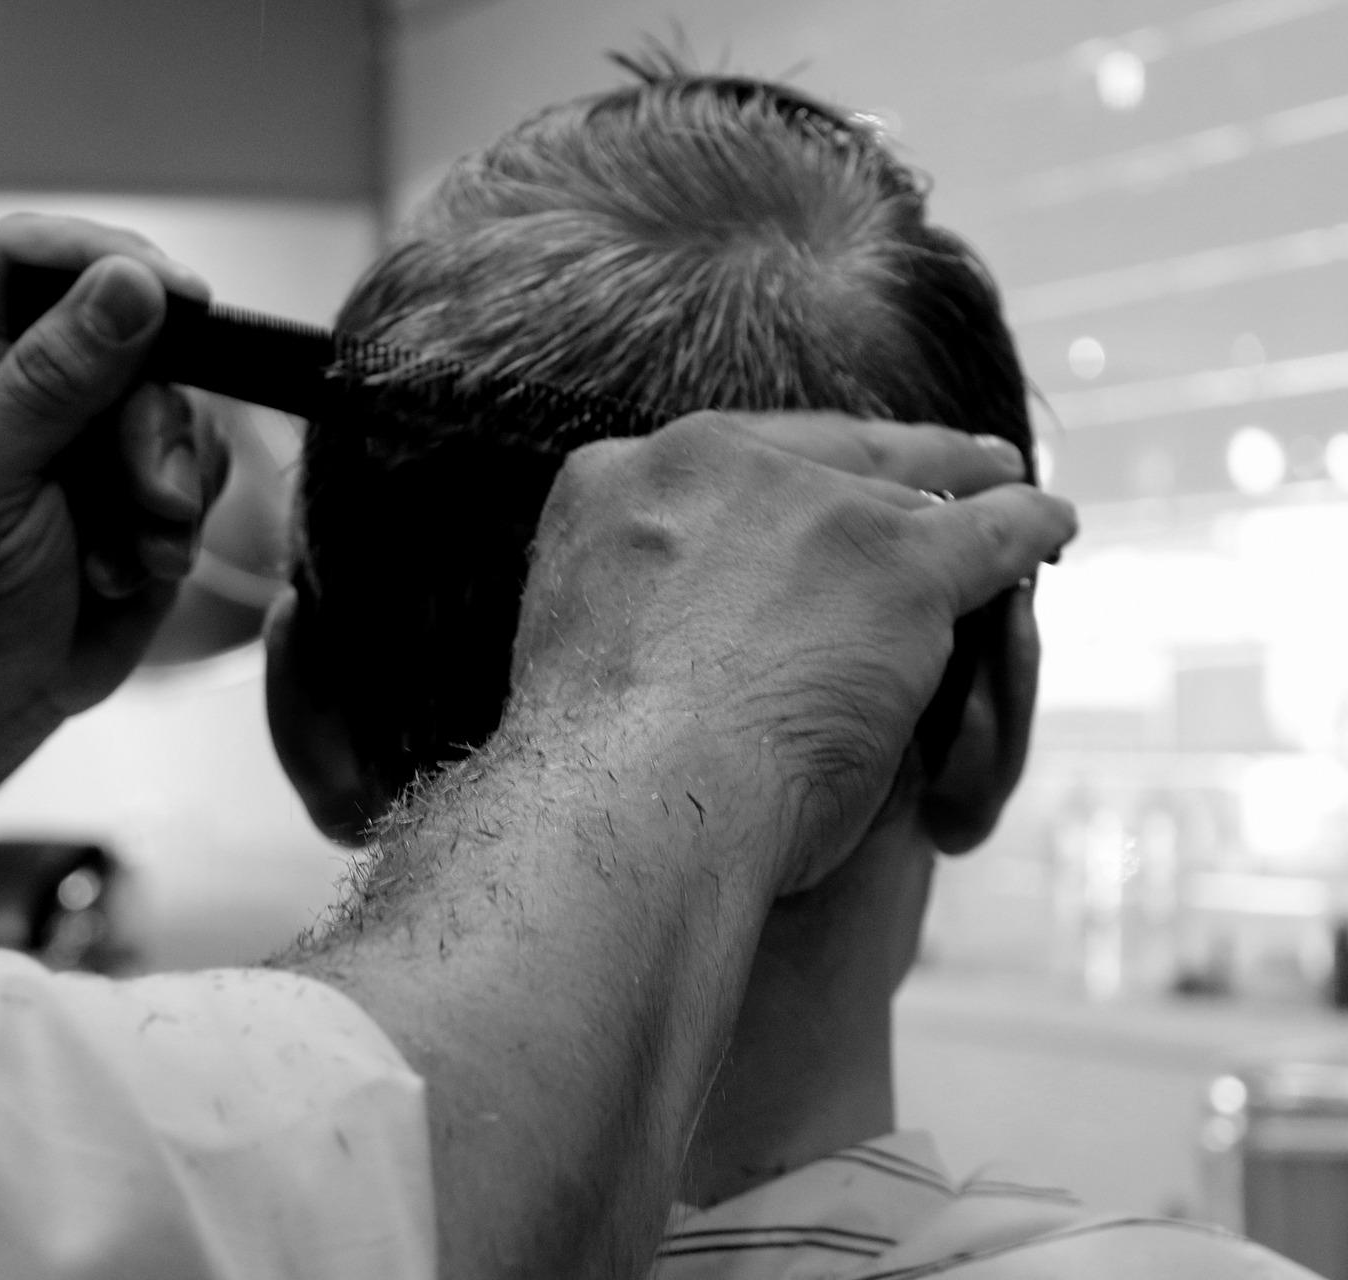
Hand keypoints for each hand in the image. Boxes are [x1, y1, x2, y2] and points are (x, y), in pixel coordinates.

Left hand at [0, 215, 228, 848]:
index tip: (182, 300)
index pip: (28, 251)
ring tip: (128, 548)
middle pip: (123, 322)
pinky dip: (176, 516)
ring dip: (165, 479)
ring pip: (173, 392)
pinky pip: (194, 455)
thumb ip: (51, 381)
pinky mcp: (128, 467)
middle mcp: (5, 357)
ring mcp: (74, 414)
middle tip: (145, 491)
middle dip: (147, 413)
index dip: (109, 261)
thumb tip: (134, 284)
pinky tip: (131, 563)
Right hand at [507, 411, 1072, 893]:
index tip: (793, 494)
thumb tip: (685, 630)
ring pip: (905, 488)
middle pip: (814, 452)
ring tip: (1000, 491)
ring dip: (961, 492)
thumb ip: (637, 598)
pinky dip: (1030, 527)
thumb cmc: (591, 764)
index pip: (713, 461)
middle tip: (930, 464)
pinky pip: (993, 529)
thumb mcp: (580, 629)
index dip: (768, 481)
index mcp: (610, 479)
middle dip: (877, 460)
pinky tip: (1052, 526)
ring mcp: (810, 505)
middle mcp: (707, 463)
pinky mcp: (902, 562)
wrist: (627, 794)